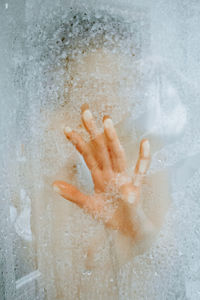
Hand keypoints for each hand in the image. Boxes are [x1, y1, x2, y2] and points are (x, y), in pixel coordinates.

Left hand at [53, 104, 152, 240]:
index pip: (88, 156)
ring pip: (117, 155)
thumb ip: (73, 194)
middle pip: (101, 149)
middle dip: (93, 131)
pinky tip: (145, 142)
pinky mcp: (137, 187)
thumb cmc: (110, 216)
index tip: (66, 128)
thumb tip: (53, 184)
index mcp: (100, 177)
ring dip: (112, 139)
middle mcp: (111, 174)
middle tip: (85, 112)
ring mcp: (124, 178)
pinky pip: (141, 171)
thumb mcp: (88, 206)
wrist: (128, 232)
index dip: (78, 142)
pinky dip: (143, 158)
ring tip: (106, 121)